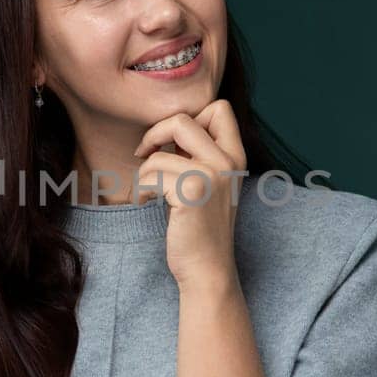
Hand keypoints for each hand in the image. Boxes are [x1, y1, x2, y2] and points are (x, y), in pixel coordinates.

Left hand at [131, 99, 247, 289]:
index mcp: (235, 155)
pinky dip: (141, 191)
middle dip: (154, 134)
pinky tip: (146, 203)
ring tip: (148, 193)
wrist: (207, 269)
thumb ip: (196, 153)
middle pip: (182, 120)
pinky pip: (150, 177)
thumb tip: (166, 126)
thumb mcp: (207, 181)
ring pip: (157, 156)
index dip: (188, 118)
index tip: (172, 143)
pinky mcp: (191, 193)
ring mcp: (211, 176)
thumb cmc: (199, 224)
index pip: (219, 107)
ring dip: (143, 174)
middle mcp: (228, 162)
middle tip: (144, 154)